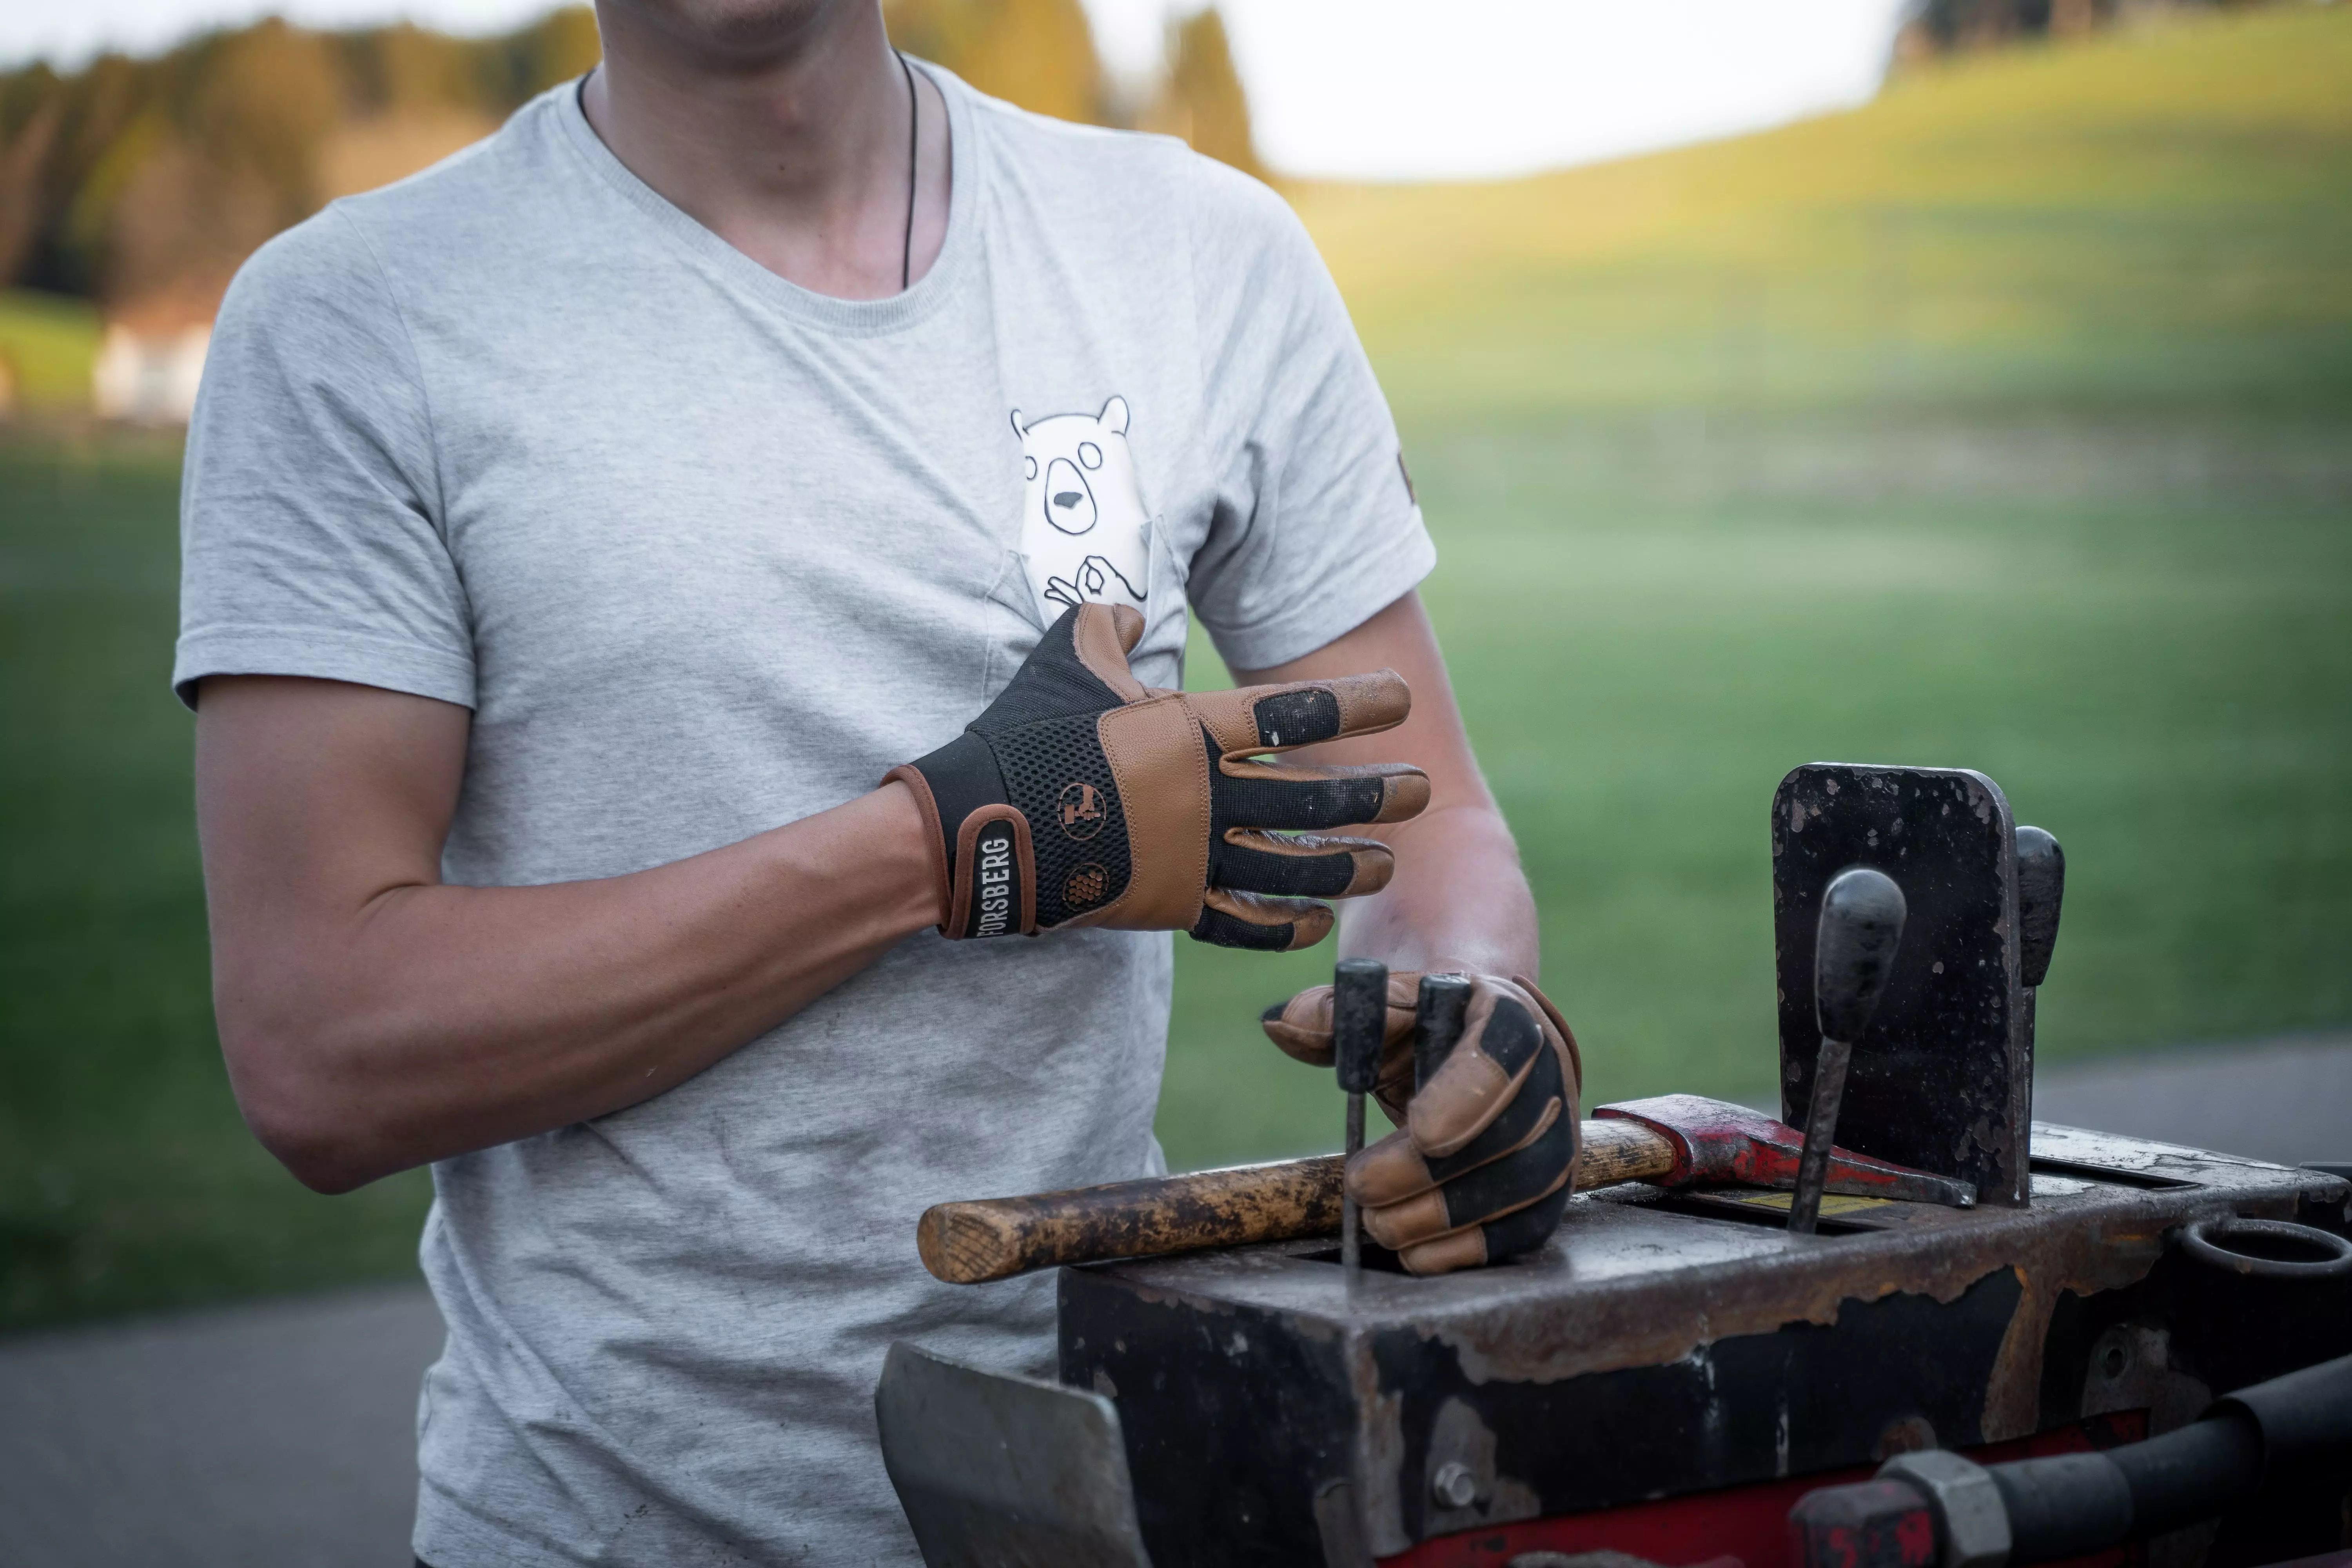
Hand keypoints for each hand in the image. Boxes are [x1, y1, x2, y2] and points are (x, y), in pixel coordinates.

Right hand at [888, 603, 1428, 948]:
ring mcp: (1189, 856)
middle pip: (1313, 795)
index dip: (1353, 704)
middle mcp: (1203, 795)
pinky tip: (1319, 920)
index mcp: (1186, 730)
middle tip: (1417, 791)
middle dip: (1375, 794)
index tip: (1399, 699)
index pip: (1290, 713)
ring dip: (1348, 863)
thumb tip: (1130, 612)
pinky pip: (1245, 923)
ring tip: (1384, 860)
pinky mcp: (1169, 904)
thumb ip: (1108, 628)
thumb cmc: (1023, 737)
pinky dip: (1288, 925)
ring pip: (1294, 865)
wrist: (979, 826)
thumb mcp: (1066, 659)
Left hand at [1264, 971, 1579, 1273]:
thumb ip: (1334, 1013)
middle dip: (1431, 1173)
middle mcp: (1548, 1076)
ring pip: (1524, 1188)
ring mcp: (1559, 1136)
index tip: (1417, 1130)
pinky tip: (1414, 1253)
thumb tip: (1287, 1024)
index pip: (1501, 1050)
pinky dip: (1469, 1251)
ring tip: (1378, 1224)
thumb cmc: (1421, 1027)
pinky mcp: (1550, 1189)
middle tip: (1361, 1187)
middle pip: (1510, 1134)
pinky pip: (1526, 1229)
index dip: (1466, 1094)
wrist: (1469, 1043)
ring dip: (1444, 1217)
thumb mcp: (1380, 1007)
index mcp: (1506, 1016)